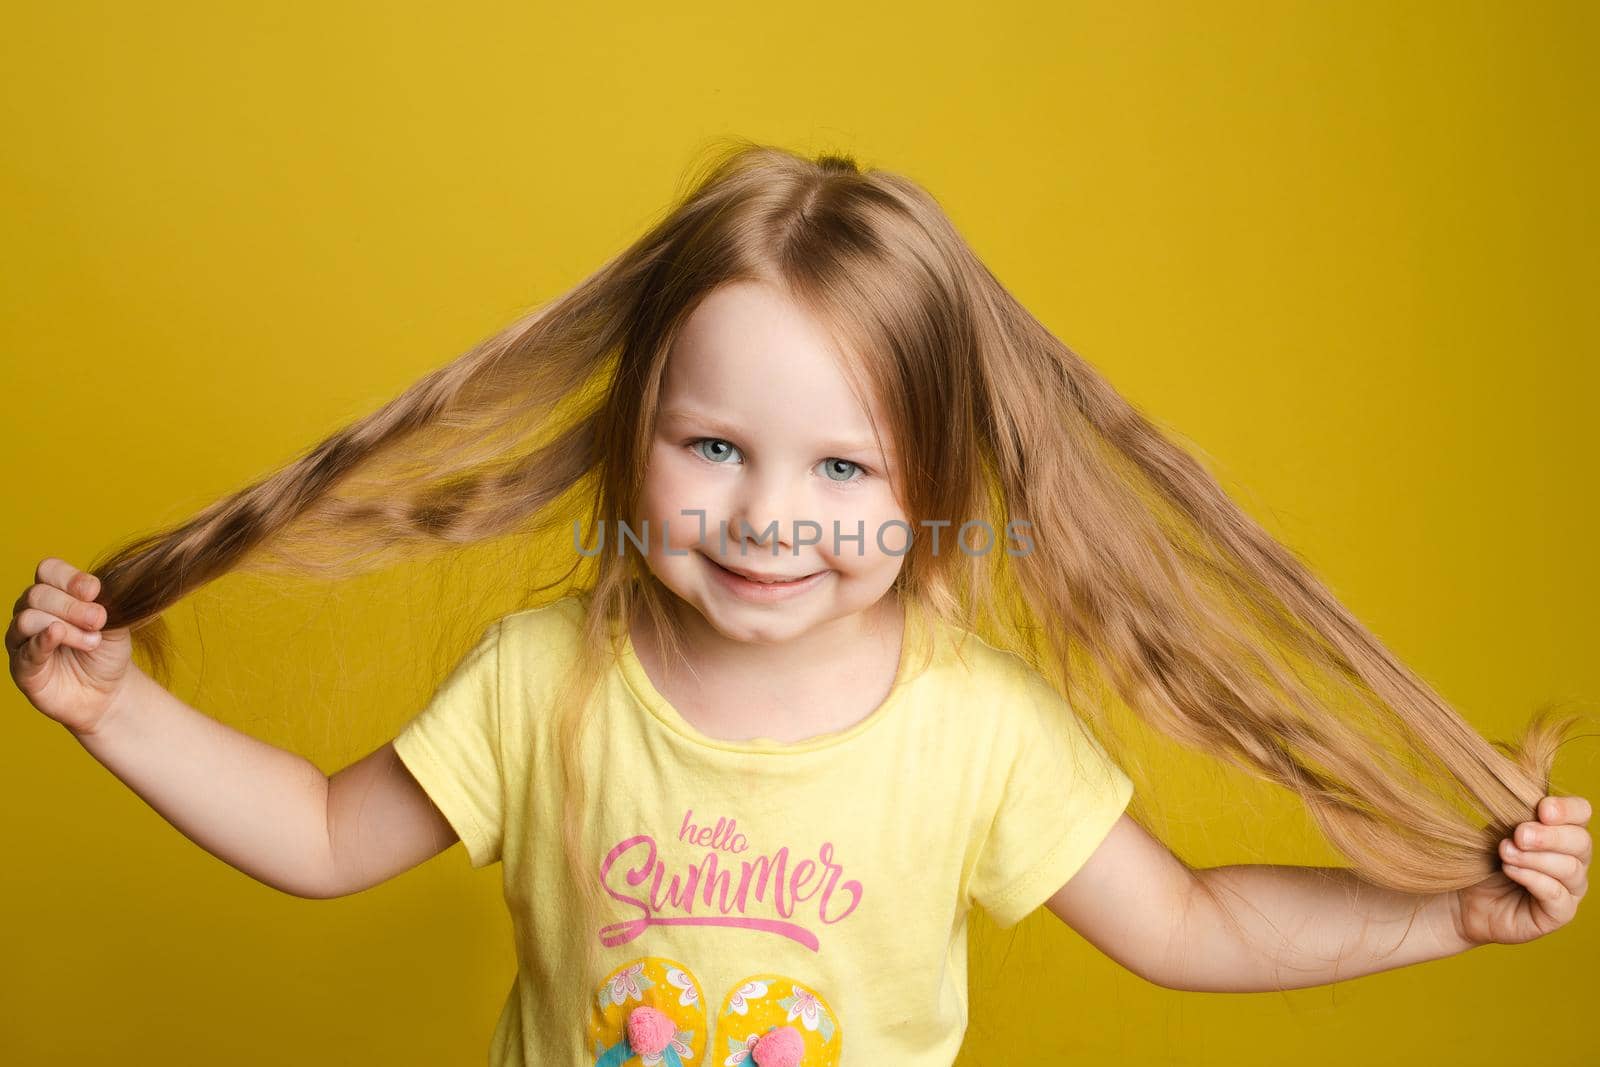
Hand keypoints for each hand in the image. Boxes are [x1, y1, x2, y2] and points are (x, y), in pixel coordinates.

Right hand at [7, 556, 136, 735]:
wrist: (109, 690)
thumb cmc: (107, 651)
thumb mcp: (115, 622)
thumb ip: (104, 603)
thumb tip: (93, 590)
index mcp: (53, 594)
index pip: (48, 570)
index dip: (70, 577)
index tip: (95, 591)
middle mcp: (31, 612)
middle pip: (37, 594)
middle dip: (72, 606)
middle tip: (99, 621)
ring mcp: (22, 640)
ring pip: (28, 618)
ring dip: (66, 626)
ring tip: (92, 641)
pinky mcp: (22, 668)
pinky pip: (24, 650)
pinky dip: (42, 640)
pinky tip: (57, 635)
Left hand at [1451, 795, 1590, 947]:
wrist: (1465, 898)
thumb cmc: (1484, 858)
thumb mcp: (1496, 830)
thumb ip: (1513, 815)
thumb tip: (1517, 798)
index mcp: (1562, 831)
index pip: (1581, 813)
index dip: (1567, 809)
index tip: (1542, 809)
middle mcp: (1575, 859)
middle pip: (1581, 841)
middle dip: (1549, 836)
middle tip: (1519, 835)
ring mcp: (1570, 888)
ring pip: (1570, 868)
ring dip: (1535, 858)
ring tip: (1505, 853)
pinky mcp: (1559, 913)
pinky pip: (1557, 894)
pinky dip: (1533, 879)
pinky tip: (1509, 870)